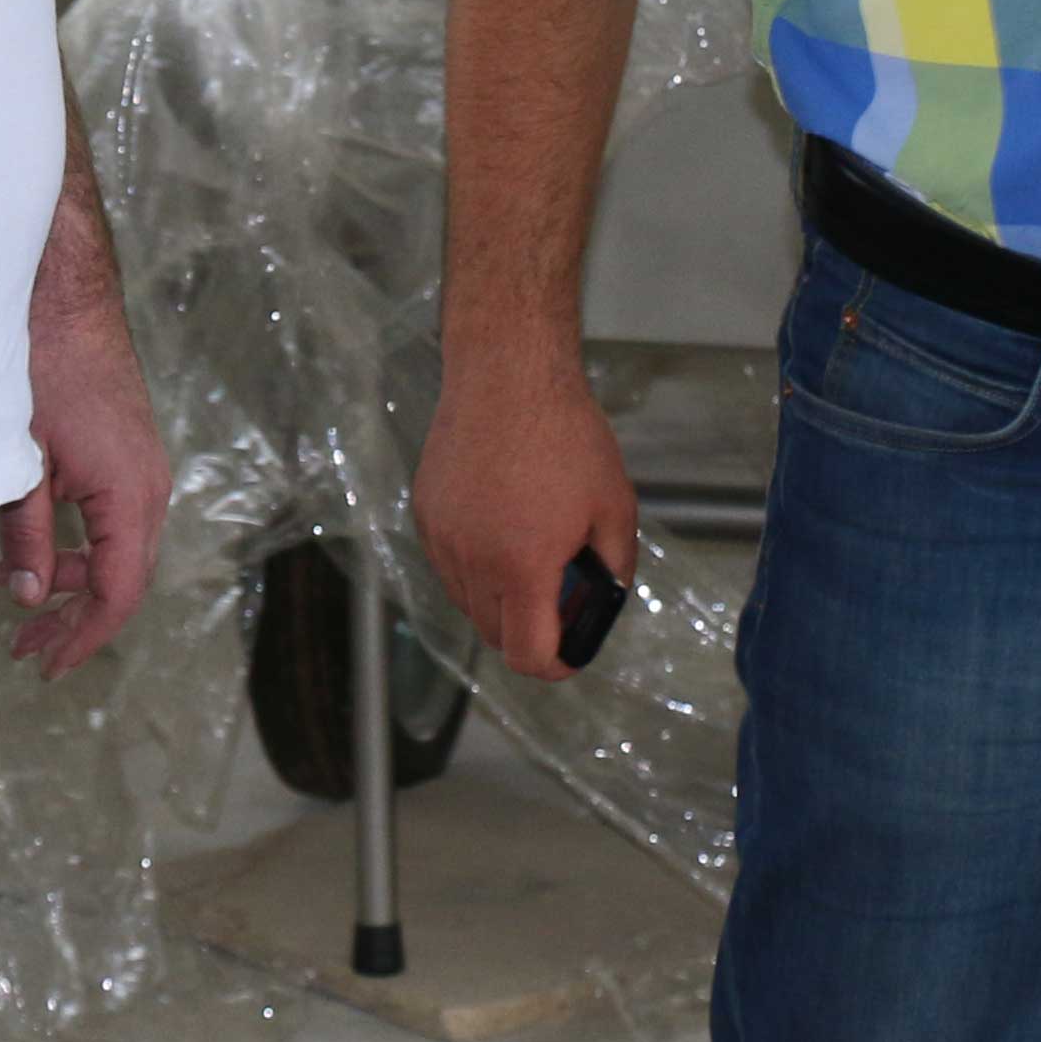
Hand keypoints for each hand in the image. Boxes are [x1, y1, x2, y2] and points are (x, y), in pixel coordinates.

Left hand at [4, 287, 170, 679]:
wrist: (65, 298)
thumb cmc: (42, 369)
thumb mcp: (21, 463)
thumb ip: (27, 535)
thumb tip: (28, 598)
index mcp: (129, 497)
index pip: (118, 593)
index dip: (83, 637)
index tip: (46, 665)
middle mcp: (150, 489)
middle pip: (121, 580)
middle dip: (73, 619)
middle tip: (24, 650)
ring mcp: (143, 470)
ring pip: (116, 550)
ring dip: (68, 579)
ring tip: (11, 593)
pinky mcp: (127, 454)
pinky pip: (110, 520)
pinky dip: (74, 544)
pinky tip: (28, 547)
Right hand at [411, 350, 636, 683]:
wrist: (507, 376)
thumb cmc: (567, 436)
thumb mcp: (614, 507)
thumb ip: (612, 569)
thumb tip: (601, 602)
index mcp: (523, 566)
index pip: (527, 655)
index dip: (554, 665)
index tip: (569, 652)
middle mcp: (473, 561)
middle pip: (495, 635)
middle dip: (529, 630)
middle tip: (559, 598)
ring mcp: (443, 539)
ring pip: (468, 602)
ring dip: (499, 599)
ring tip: (529, 555)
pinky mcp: (426, 515)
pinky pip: (449, 566)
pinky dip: (474, 567)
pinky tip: (500, 527)